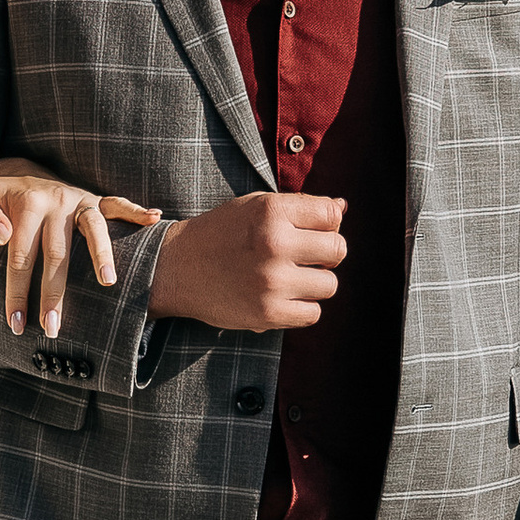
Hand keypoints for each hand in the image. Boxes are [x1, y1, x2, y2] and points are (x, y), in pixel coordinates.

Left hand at [0, 155, 161, 338]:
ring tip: (108, 283)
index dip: (17, 292)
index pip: (20, 256)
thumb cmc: (1, 196)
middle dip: (54, 293)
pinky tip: (154, 218)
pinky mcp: (94, 199)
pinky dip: (136, 211)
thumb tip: (1, 236)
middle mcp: (55, 200)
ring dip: (101, 255)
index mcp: (27, 204)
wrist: (22, 173)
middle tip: (53, 328)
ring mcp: (78, 200)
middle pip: (57, 253)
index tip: (16, 323)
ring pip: (93, 229)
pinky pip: (117, 203)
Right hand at [149, 192, 346, 333]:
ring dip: (315, 283)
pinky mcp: (268, 313)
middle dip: (326, 254)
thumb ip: (300, 207)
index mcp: (271, 211)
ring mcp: (271, 281)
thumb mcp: (255, 206)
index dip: (327, 224)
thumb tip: (344, 208)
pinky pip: (313, 313)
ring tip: (289, 278)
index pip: (333, 215)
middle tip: (304, 257)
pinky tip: (282, 297)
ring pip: (329, 284)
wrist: (176, 268)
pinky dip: (302, 308)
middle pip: (338, 250)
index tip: (310, 231)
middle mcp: (273, 243)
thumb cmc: (221, 233)